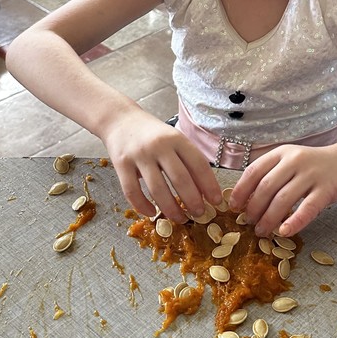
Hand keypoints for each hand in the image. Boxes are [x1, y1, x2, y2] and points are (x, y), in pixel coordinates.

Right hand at [101, 108, 222, 221]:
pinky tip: (151, 213)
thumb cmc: (152, 133)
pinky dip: (143, 206)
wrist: (120, 119)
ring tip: (180, 218)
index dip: (210, 185)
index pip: (199, 164)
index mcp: (177, 139)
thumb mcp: (173, 139)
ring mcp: (139, 155)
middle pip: (180, 179)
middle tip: (200, 214)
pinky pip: (132, 191)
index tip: (216, 201)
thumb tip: (204, 190)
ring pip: (157, 189)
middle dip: (193, 201)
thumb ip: (187, 159)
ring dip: (171, 209)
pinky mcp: (121, 164)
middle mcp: (159, 146)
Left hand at [229, 145, 336, 236]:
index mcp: (281, 153)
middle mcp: (294, 161)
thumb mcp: (289, 161)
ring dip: (269, 218)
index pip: (254, 171)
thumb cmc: (313, 165)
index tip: (233, 206)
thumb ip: (271, 174)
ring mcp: (311, 175)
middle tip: (248, 223)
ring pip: (283, 199)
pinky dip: (294, 222)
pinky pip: (307, 209)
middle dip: (253, 208)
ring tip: (262, 231)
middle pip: (266, 187)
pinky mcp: (326, 190)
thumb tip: (245, 199)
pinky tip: (284, 232)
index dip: (241, 190)